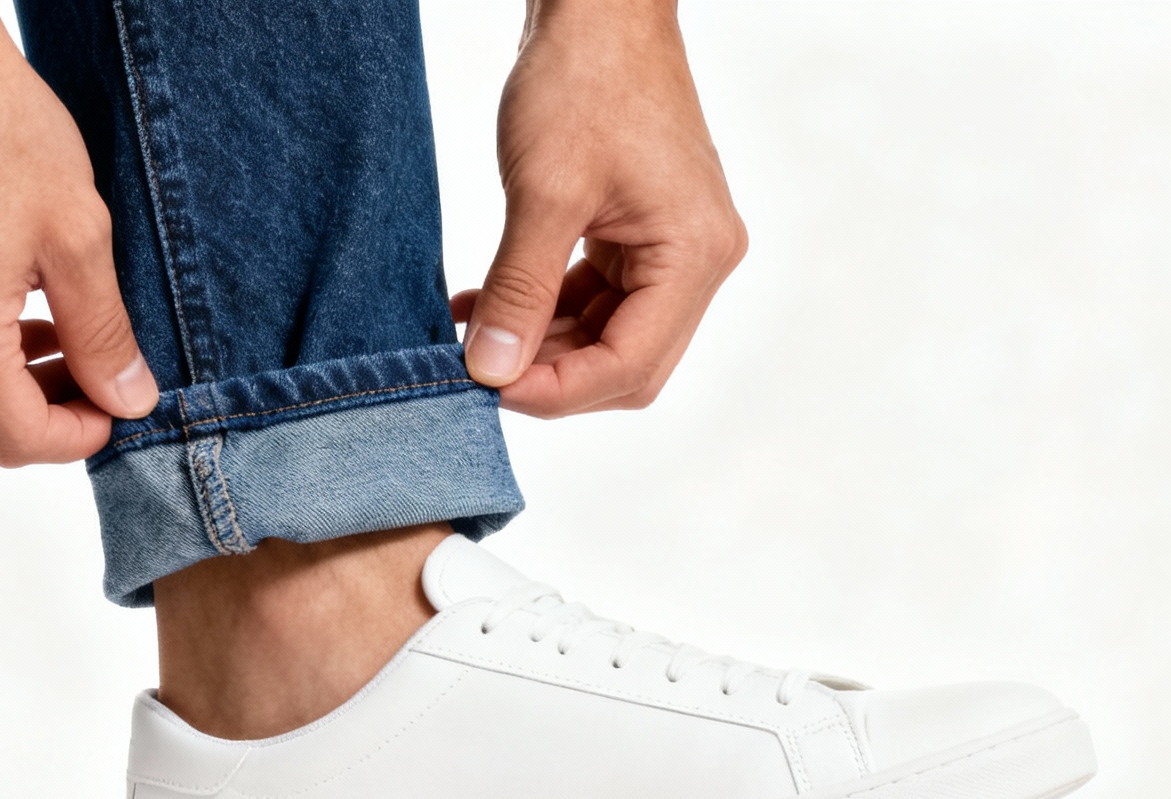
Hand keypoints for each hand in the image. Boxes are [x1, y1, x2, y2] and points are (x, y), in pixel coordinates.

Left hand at [459, 0, 745, 416]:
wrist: (598, 10)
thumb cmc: (582, 83)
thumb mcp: (543, 194)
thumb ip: (519, 291)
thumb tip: (489, 371)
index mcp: (695, 254)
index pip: (630, 365)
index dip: (554, 389)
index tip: (483, 387)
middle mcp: (699, 260)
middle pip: (625, 364)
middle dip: (549, 375)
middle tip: (475, 370)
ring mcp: (672, 249)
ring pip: (606, 337)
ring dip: (539, 346)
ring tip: (471, 338)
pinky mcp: (640, 234)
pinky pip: (593, 299)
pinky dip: (541, 310)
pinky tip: (482, 308)